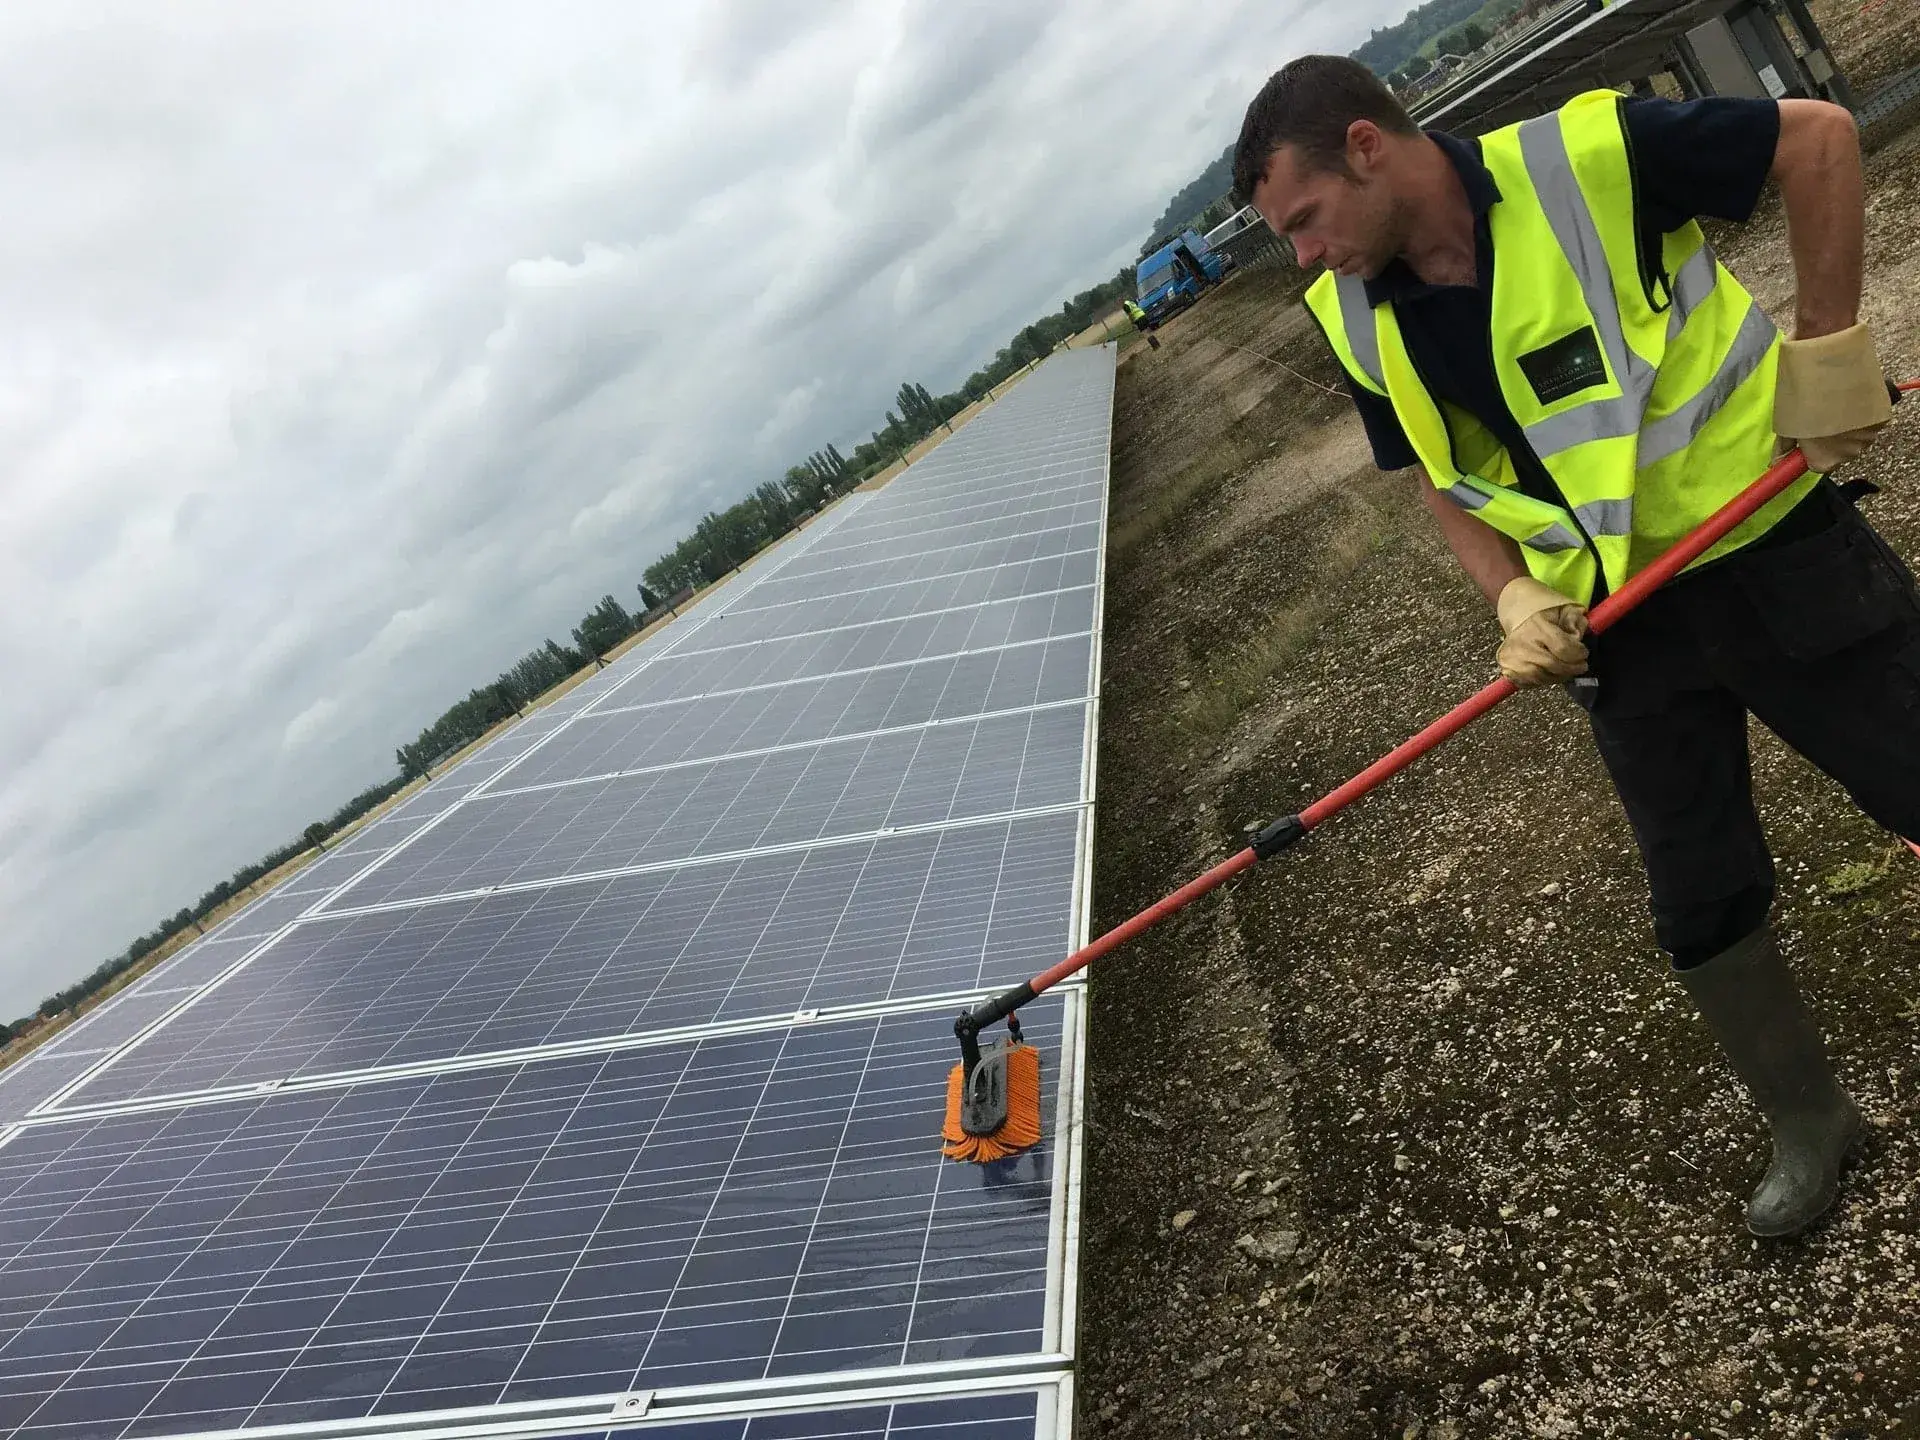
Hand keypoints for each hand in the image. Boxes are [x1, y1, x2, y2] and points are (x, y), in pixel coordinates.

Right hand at [1496, 576, 1588, 688]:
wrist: (1519, 619)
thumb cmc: (1545, 617)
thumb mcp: (1565, 610)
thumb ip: (1576, 621)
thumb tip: (1578, 637)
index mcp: (1536, 625)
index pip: (1563, 648)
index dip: (1579, 654)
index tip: (1584, 653)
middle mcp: (1521, 642)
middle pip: (1554, 666)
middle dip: (1572, 668)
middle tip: (1581, 666)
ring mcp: (1512, 658)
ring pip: (1543, 678)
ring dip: (1559, 676)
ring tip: (1564, 668)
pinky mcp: (1507, 670)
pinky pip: (1532, 683)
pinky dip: (1544, 680)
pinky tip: (1549, 671)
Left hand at [1775, 324, 1892, 473]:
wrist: (1829, 365)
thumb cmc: (1802, 396)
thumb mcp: (1786, 424)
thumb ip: (1784, 447)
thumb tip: (1775, 462)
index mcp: (1825, 460)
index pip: (1819, 465)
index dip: (1811, 451)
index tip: (1807, 437)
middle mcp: (1850, 453)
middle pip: (1839, 452)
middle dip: (1829, 438)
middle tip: (1820, 416)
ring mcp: (1869, 435)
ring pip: (1855, 436)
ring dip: (1845, 425)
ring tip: (1834, 404)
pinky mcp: (1882, 417)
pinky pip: (1869, 421)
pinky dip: (1860, 413)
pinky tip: (1849, 398)